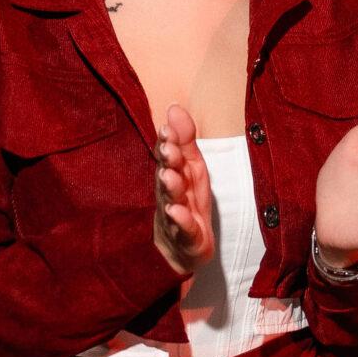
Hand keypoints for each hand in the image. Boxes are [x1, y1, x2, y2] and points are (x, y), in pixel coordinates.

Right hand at [152, 104, 216, 275]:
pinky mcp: (185, 238)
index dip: (166, 143)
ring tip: (170, 177)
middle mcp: (169, 194)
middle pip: (167, 176)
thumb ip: (185, 140)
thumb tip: (174, 107)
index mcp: (173, 175)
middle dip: (168, 162)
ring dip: (171, 188)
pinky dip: (181, 221)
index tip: (166, 129)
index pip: (166, 156)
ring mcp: (175, 217)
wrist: (183, 249)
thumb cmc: (186, 202)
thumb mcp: (192, 168)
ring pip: (171, 201)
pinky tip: (177, 212)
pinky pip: (183, 229)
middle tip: (168, 149)